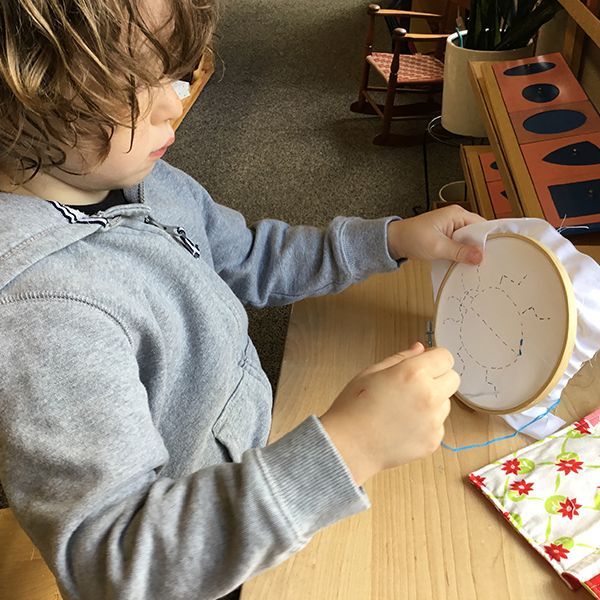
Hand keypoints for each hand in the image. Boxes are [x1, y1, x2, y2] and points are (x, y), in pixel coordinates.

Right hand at [319, 342, 458, 485]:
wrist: (349, 446)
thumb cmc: (354, 408)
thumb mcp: (372, 372)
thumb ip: (401, 358)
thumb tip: (420, 348)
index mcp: (413, 373)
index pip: (446, 357)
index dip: (434, 359)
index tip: (425, 364)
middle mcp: (429, 395)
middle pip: (453, 378)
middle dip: (439, 378)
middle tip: (414, 386)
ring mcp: (433, 420)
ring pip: (446, 402)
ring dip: (433, 402)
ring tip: (404, 408)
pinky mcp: (434, 440)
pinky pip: (438, 424)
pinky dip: (426, 423)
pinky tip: (403, 425)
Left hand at [387, 205, 484, 263]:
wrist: (395, 241)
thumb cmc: (412, 238)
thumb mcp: (437, 247)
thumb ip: (459, 252)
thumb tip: (479, 256)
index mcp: (456, 214)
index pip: (481, 225)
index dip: (488, 239)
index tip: (496, 254)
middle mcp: (456, 219)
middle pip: (476, 234)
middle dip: (479, 248)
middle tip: (486, 264)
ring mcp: (451, 228)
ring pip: (468, 241)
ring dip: (469, 253)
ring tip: (475, 266)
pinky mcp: (447, 237)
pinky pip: (459, 245)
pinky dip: (461, 254)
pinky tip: (463, 264)